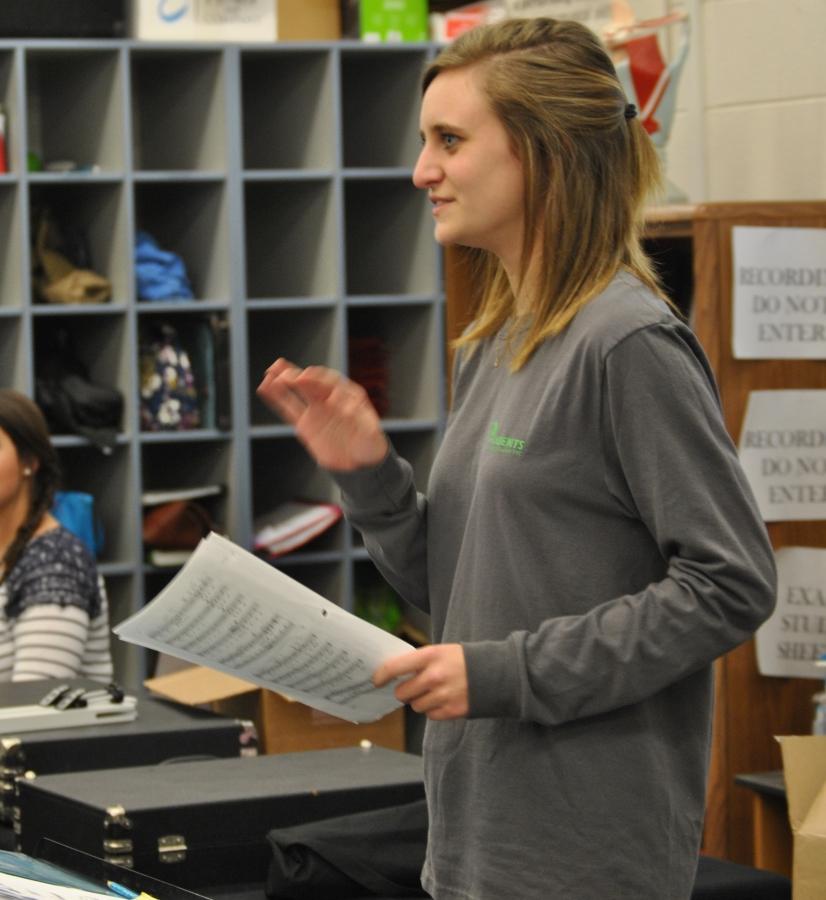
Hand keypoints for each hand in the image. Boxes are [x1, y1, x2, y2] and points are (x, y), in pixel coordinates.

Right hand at [256, 359, 388, 470]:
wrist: (360, 463)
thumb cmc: (370, 444)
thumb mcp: (371, 432)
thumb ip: (359, 418)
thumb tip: (346, 405)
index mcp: (348, 396)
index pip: (332, 383)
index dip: (319, 379)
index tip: (308, 378)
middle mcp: (330, 399)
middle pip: (312, 384)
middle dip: (298, 376)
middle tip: (285, 373)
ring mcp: (316, 411)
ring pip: (298, 393)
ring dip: (284, 381)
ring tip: (270, 371)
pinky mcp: (305, 425)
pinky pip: (289, 409)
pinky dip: (277, 398)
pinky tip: (266, 387)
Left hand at [374, 644, 468, 720]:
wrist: (495, 672)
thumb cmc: (462, 660)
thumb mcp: (440, 651)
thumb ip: (419, 662)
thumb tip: (392, 673)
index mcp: (430, 656)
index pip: (395, 667)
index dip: (381, 675)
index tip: (376, 680)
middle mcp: (434, 676)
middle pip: (402, 693)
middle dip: (404, 692)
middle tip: (412, 687)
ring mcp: (443, 695)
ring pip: (416, 706)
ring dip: (420, 701)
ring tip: (434, 691)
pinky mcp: (451, 710)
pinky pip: (430, 715)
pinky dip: (434, 710)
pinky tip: (444, 699)